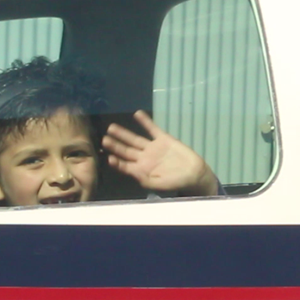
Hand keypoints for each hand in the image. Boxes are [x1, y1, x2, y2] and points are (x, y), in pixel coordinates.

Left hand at [102, 111, 218, 195]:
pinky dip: (145, 122)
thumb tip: (130, 170)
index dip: (117, 162)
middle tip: (105, 139)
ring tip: (112, 127)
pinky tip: (137, 114)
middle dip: (116, 145)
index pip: (125, 166)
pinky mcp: (163, 139)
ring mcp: (153, 148)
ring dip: (123, 133)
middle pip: (126, 151)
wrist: (194, 174)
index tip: (110, 158)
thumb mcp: (159, 185)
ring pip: (135, 139)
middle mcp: (144, 158)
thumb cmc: (176, 182)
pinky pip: (152, 129)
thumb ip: (144, 179)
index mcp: (142, 170)